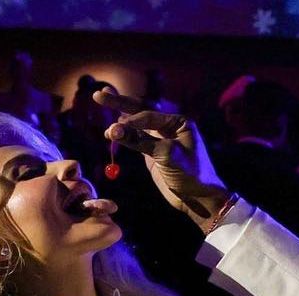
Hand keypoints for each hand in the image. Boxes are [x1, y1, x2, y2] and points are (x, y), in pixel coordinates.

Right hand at [94, 88, 229, 227]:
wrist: (199, 198)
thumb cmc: (190, 174)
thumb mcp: (166, 155)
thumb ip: (140, 141)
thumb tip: (113, 130)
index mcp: (179, 122)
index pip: (149, 116)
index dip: (130, 121)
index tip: (115, 130)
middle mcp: (170, 126)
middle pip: (140, 111)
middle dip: (119, 103)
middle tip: (98, 95)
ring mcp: (161, 139)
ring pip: (136, 123)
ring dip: (119, 116)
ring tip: (101, 101)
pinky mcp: (153, 152)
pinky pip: (136, 138)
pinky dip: (124, 133)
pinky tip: (113, 128)